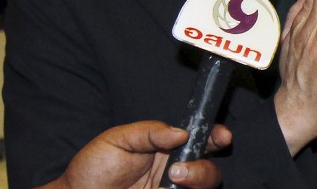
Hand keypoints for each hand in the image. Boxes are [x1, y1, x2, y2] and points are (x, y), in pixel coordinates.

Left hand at [42, 121, 231, 188]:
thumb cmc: (94, 166)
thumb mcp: (119, 139)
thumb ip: (150, 132)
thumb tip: (181, 132)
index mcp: (168, 147)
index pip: (201, 139)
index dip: (217, 136)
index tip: (222, 137)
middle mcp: (175, 172)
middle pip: (209, 171)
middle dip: (203, 170)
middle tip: (178, 172)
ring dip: (195, 184)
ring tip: (170, 184)